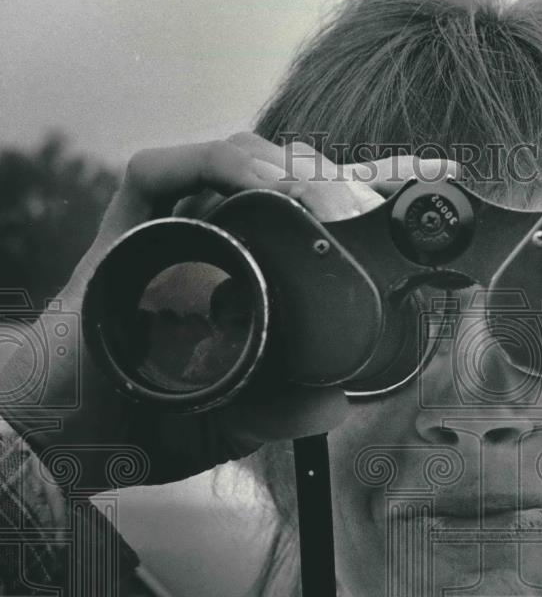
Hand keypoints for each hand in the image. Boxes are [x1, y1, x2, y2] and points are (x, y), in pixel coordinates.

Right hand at [0, 135, 452, 490]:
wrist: (59, 434)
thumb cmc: (139, 422)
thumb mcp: (232, 421)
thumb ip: (279, 409)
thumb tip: (336, 402)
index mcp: (246, 281)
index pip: (313, 225)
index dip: (367, 198)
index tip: (428, 183)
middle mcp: (212, 245)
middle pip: (282, 181)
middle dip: (339, 176)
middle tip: (387, 190)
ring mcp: (168, 230)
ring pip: (233, 162)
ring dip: (285, 167)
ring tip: (324, 195)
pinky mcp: (124, 227)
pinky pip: (161, 171)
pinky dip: (213, 167)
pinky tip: (260, 184)